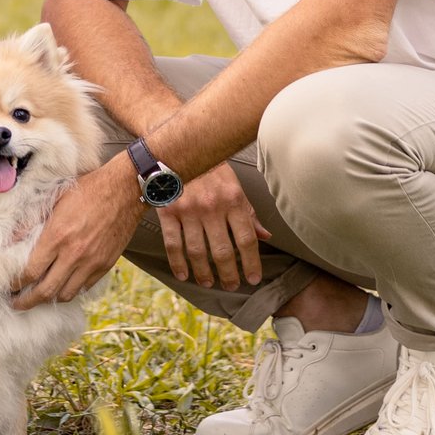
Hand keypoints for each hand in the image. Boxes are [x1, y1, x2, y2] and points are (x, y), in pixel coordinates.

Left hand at [12, 163, 138, 308]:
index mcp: (57, 236)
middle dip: (27, 301)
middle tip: (17, 304)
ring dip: (49, 299)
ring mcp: (91, 262)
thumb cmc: (88, 189)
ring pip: (66, 294)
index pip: (30, 271)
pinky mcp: (105, 265)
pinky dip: (71, 290)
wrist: (124, 190)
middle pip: (45, 291)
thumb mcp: (55, 199)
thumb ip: (32, 222)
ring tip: (39, 297)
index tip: (9, 286)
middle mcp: (73, 254)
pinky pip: (84, 287)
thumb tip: (12, 240)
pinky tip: (63, 286)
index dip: (16, 283)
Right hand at [157, 162, 269, 290]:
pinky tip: (184, 275)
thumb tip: (265, 235)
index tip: (253, 278)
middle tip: (231, 285)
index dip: (251, 262)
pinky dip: (178, 263)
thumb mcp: (235, 186)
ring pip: (198, 252)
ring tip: (209, 283)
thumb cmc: (211, 169)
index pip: (247, 239)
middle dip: (229, 274)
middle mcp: (212, 206)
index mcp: (233, 199)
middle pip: (223, 251)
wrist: (178, 150)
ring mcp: (188, 210)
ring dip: (204, 273)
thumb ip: (248, 212)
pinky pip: (173, 244)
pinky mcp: (168, 212)